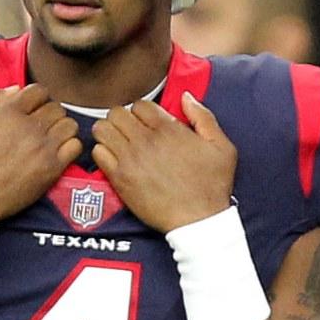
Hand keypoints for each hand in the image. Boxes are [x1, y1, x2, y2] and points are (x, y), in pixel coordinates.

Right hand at [0, 84, 81, 219]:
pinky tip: (58, 151)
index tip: (33, 106)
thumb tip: (15, 89)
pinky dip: (70, 146)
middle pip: (56, 107)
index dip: (36, 97)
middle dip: (49, 112)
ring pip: (69, 124)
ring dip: (62, 127)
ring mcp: (43, 148)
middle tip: (40, 124)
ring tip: (51, 136)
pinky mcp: (52, 168)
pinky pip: (75, 146)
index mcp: (9, 112)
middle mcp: (30, 127)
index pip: (39, 91)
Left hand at [92, 92, 235, 232]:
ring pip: (102, 129)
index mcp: (168, 129)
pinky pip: (97, 152)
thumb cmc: (212, 186)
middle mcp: (145, 140)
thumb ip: (203, 117)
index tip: (146, 123)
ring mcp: (130, 159)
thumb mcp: (222, 147)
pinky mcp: (119, 178)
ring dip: (108, 132)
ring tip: (118, 142)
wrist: (198, 221)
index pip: (139, 104)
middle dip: (122, 119)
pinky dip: (103, 152)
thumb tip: (186, 97)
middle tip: (129, 131)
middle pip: (116, 113)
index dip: (142, 112)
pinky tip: (115, 159)